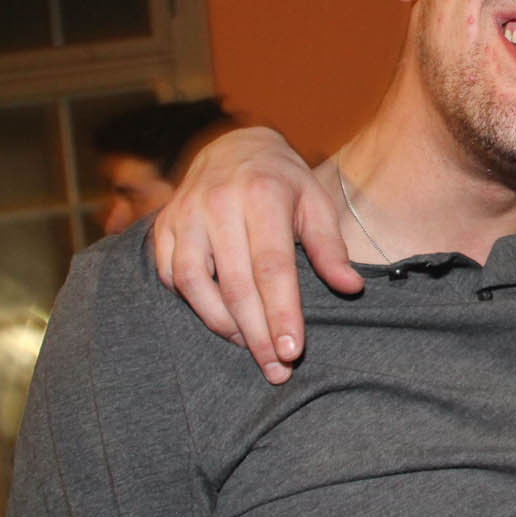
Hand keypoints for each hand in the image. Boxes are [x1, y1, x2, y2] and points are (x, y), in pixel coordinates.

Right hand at [151, 127, 360, 382]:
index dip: (281, 313)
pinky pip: (171, 275)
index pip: (272, 268)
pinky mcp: (163, 226)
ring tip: (250, 347)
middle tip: (276, 370)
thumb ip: (330, 247)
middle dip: (256, 334)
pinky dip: (193, 303)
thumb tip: (351, 288)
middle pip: (235, 284)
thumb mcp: (316, 204)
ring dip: (222, 324)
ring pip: (194, 283)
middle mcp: (218, 204)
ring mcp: (185, 214)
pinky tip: (219, 321)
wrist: (234, 146)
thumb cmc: (284, 183)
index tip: (293, 352)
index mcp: (262, 196)